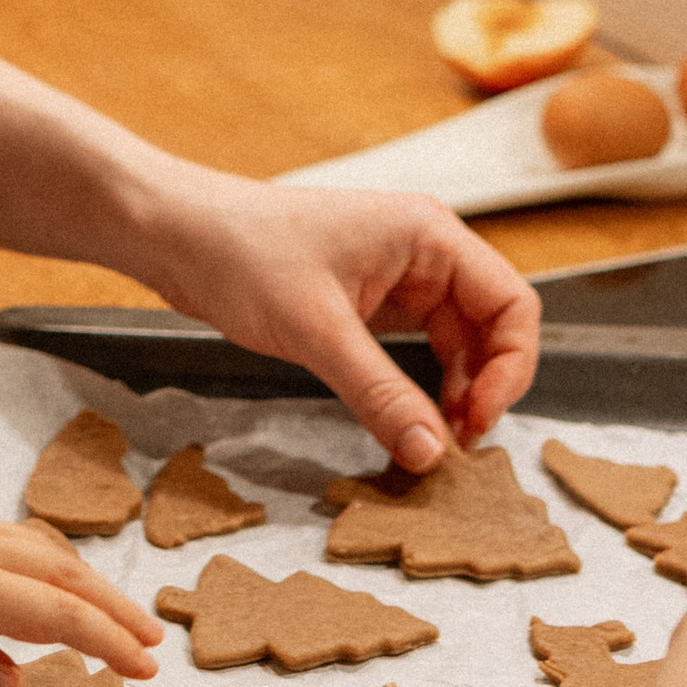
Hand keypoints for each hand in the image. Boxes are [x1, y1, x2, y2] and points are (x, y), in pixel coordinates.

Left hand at [0, 57, 537, 474]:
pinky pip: (414, 349)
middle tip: (454, 448)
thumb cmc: (240, 253)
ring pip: (454, 344)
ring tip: (430, 444)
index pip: (513, 303)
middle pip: (491, 327)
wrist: (174, 233)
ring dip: (451, 393)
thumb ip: (381, 393)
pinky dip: (416, 387)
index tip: (477, 422)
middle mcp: (423, 251)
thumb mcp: (316, 331)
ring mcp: (396, 276)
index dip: (511, 368)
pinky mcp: (367, 301)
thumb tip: (433, 453)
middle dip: (482, 388)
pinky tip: (404, 422)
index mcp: (429, 235)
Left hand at [0, 504, 161, 686]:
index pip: (52, 612)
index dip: (103, 639)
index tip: (143, 666)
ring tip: (122, 618)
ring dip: (91, 584)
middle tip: (154, 645)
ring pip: (44, 550)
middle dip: (114, 609)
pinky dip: (57, 563)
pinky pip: (19, 540)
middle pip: (62, 573)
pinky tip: (59, 580)